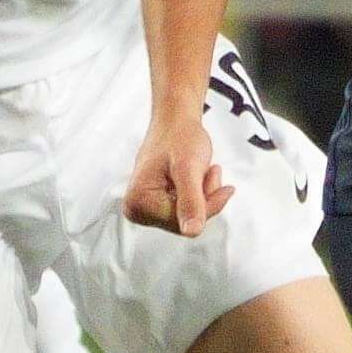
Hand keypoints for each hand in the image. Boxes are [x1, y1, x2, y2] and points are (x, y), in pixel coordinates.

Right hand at [124, 109, 231, 236]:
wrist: (175, 121)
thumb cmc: (179, 137)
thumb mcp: (188, 169)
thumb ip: (191, 201)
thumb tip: (191, 231)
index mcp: (138, 203)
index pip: (182, 223)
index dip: (206, 203)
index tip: (215, 176)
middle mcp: (136, 209)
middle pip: (184, 223)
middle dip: (204, 199)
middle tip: (209, 171)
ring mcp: (144, 208)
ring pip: (187, 217)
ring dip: (203, 195)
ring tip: (203, 170)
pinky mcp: (155, 204)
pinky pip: (184, 210)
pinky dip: (198, 194)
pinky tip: (198, 175)